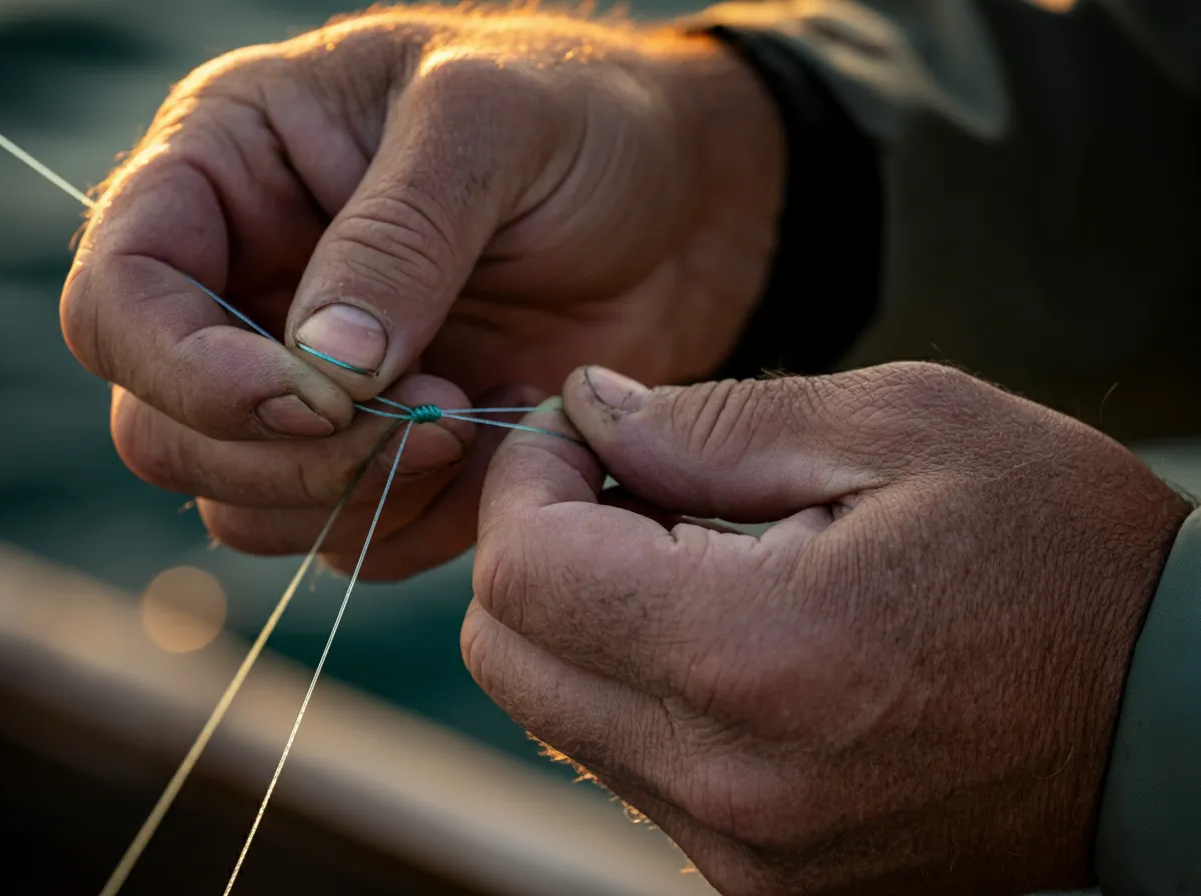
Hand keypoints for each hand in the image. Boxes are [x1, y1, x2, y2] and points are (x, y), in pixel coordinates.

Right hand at [58, 8, 782, 576]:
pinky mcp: (378, 460)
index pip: (116, 301)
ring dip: (350, 495)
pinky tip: (489, 448)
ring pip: (240, 506)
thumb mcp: (490, 121)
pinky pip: (342, 544)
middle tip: (430, 408)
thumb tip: (321, 369)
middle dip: (287, 451)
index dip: (185, 370)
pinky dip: (408, 523)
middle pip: (161, 429)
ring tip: (468, 415)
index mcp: (227, 174)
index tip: (312, 398)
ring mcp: (306, 388)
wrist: (684, 209)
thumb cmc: (582, 122)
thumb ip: (398, 235)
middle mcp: (244, 290)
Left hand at [464, 361, 1190, 894]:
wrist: (1170, 719)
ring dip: (579, 615)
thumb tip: (589, 409)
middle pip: (509, 657)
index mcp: (757, 656)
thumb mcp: (903, 428)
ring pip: (555, 717)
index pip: (524, 575)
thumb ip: (713, 420)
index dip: (521, 480)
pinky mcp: (762, 880)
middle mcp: (730, 782)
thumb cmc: (1058, 554)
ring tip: (676, 546)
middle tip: (616, 480)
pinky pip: (628, 768)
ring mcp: (743, 853)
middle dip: (532, 545)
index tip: (574, 432)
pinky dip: (630, 683)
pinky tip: (709, 623)